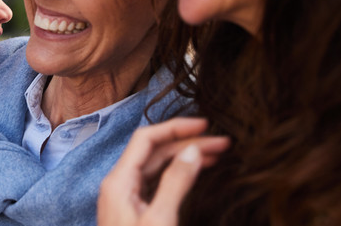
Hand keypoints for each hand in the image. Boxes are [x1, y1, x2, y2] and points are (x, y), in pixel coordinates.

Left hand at [98, 118, 229, 225]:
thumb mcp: (161, 220)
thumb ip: (176, 182)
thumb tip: (192, 151)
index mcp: (119, 180)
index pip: (146, 139)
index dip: (176, 127)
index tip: (205, 124)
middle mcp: (119, 183)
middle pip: (154, 150)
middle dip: (187, 142)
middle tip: (222, 142)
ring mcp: (126, 196)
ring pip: (157, 165)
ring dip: (185, 156)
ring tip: (217, 154)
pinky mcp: (134, 209)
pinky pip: (156, 181)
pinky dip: (177, 173)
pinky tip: (196, 170)